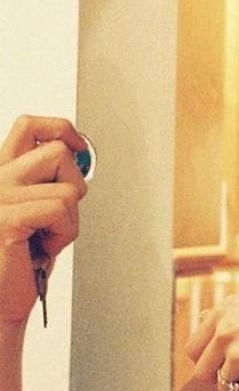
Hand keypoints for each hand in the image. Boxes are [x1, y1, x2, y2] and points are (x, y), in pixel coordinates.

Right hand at [0, 116, 87, 323]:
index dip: (61, 128)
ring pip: (67, 187)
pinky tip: (41, 249)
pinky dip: (64, 234)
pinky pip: (61, 209)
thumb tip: (79, 154)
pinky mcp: (5, 218)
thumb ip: (49, 182)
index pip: (28, 126)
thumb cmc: (19, 264)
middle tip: (58, 216)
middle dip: (75, 183)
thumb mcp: (38, 213)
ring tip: (45, 239)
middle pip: (57, 151)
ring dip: (70, 220)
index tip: (78, 147)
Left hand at [186, 278, 238, 390]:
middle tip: (236, 377)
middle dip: (217, 378)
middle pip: (202, 371)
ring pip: (224, 386)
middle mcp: (224, 333)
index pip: (194, 346)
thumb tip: (213, 313)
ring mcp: (238, 355)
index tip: (219, 363)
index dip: (205, 359)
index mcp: (223, 312)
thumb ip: (235, 305)